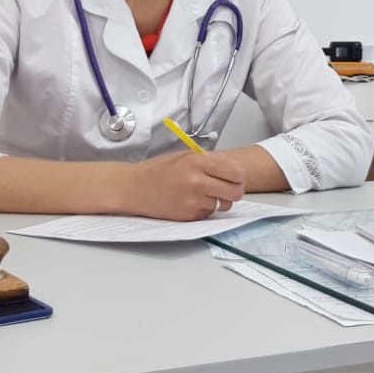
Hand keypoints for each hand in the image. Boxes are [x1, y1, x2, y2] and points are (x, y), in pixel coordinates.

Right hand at [127, 150, 245, 221]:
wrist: (134, 188)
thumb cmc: (158, 170)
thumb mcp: (185, 156)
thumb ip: (209, 161)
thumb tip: (234, 169)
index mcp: (197, 162)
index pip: (236, 172)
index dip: (239, 176)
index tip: (236, 177)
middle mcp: (197, 182)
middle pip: (235, 193)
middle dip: (234, 192)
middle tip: (227, 189)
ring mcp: (193, 201)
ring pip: (223, 205)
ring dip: (217, 201)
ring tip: (202, 194)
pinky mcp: (188, 216)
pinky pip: (208, 214)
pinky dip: (204, 209)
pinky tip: (190, 201)